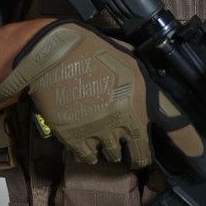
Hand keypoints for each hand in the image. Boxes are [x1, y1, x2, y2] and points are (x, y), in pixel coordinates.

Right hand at [0, 21, 153, 168]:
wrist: (54, 53)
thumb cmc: (92, 50)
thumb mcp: (127, 61)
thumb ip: (140, 86)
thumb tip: (151, 102)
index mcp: (133, 103)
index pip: (143, 143)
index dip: (142, 153)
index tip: (141, 156)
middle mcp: (116, 121)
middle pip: (125, 151)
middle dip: (125, 152)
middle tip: (123, 150)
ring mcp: (92, 130)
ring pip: (106, 153)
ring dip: (107, 151)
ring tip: (106, 146)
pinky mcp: (71, 135)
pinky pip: (84, 155)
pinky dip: (88, 153)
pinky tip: (89, 149)